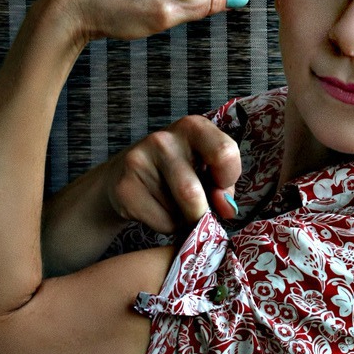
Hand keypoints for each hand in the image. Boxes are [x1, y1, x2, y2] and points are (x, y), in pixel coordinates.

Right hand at [106, 116, 242, 229]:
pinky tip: (158, 210)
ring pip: (177, 213)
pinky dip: (167, 226)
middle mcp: (164, 139)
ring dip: (184, 220)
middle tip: (199, 212)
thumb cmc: (177, 171)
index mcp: (193, 127)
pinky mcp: (125, 188)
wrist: (125, 174)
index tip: (219, 186)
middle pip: (192, 193)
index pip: (224, 153)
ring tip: (176, 207)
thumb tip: (226, 209)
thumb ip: (223, 185)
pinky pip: (160, 222)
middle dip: (201, 213)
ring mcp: (139, 161)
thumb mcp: (205, 168)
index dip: (228, 179)